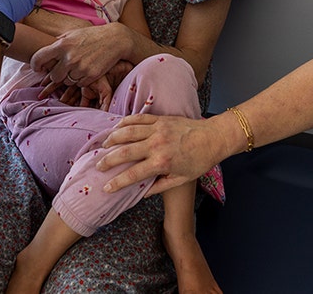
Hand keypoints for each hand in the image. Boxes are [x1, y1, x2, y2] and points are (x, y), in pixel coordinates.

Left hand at [30, 24, 127, 87]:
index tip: (38, 68)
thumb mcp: (73, 34)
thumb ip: (59, 42)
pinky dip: (80, 80)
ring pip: (66, 82)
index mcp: (62, 45)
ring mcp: (80, 68)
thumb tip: (45, 48)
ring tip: (77, 67)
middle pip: (53, 76)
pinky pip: (79, 84)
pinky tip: (86, 70)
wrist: (115, 40)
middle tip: (62, 69)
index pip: (39, 58)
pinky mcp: (90, 76)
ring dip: (69, 78)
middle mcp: (69, 58)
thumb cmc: (92, 35)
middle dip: (56, 75)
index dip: (35, 65)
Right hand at [96, 114, 223, 195]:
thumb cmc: (199, 161)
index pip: (132, 175)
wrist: (214, 138)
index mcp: (161, 163)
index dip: (117, 182)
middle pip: (124, 152)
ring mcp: (157, 129)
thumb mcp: (181, 179)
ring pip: (127, 132)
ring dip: (112, 139)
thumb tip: (142, 192)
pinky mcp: (160, 119)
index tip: (106, 187)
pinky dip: (125, 123)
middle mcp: (156, 145)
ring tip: (103, 146)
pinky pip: (138, 119)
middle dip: (108, 160)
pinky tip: (117, 128)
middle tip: (98, 166)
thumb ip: (159, 186)